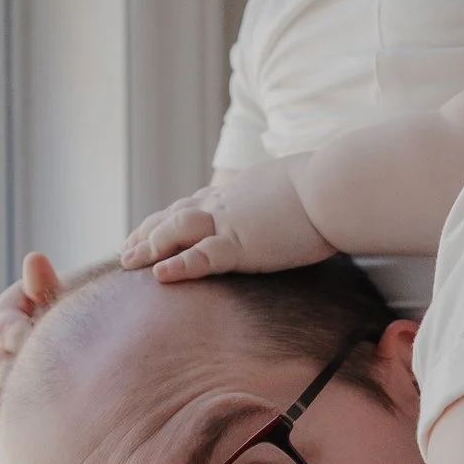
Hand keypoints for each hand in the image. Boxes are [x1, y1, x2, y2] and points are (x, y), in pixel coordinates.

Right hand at [0, 251, 59, 439]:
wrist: (65, 330)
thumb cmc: (63, 314)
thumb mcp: (55, 299)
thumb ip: (44, 287)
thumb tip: (35, 260)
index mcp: (7, 322)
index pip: (7, 329)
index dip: (15, 333)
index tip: (24, 339)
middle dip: (3, 374)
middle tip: (15, 383)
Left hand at [121, 160, 329, 283]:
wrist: (337, 188)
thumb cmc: (328, 189)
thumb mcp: (294, 190)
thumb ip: (279, 200)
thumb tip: (290, 208)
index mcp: (237, 192)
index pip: (193, 204)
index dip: (168, 218)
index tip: (151, 230)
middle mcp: (225, 203)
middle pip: (174, 216)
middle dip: (147, 233)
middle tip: (126, 251)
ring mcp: (230, 222)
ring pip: (175, 231)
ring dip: (149, 246)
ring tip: (128, 262)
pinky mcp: (241, 244)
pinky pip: (201, 257)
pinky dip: (177, 265)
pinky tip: (159, 276)